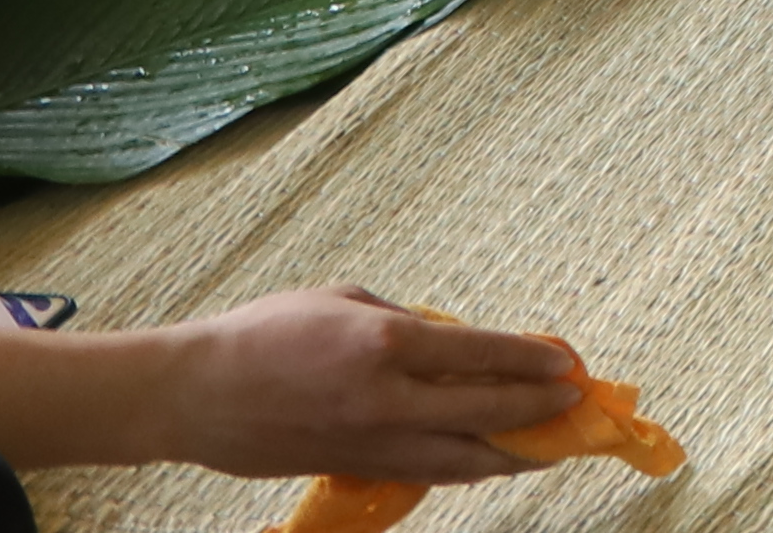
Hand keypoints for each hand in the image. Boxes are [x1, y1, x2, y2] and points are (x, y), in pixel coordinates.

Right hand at [134, 287, 583, 478]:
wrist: (195, 393)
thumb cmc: (265, 333)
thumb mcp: (345, 300)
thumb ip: (406, 321)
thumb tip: (453, 343)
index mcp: (385, 343)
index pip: (482, 354)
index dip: (532, 360)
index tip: (569, 363)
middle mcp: (385, 399)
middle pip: (485, 412)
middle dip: (540, 410)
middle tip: (578, 403)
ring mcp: (370, 442)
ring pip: (463, 458)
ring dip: (514, 452)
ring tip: (552, 444)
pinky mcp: (353, 468)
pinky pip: (426, 471)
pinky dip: (467, 466)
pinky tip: (492, 460)